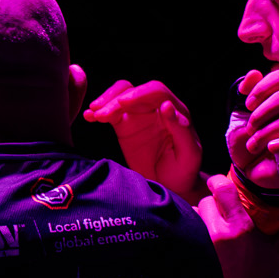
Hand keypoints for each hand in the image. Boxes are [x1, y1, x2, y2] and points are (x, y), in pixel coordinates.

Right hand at [83, 79, 202, 201]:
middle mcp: (156, 108)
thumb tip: (166, 106)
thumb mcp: (189, 154)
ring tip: (93, 113)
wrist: (170, 186)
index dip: (139, 94)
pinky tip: (88, 117)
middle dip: (116, 98)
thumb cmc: (184, 171)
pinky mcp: (125, 126)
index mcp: (175, 111)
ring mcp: (139, 115)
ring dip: (105, 101)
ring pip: (120, 96)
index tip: (122, 103)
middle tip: (101, 113)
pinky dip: (98, 113)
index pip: (156, 92)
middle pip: (134, 91)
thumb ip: (181, 130)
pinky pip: (110, 113)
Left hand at [196, 171, 278, 277]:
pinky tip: (202, 237)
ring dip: (202, 216)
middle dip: (214, 203)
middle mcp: (217, 234)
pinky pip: (186, 230)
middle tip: (223, 213)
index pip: (222, 190)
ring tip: (213, 227)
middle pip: (206, 201)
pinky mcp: (190, 253)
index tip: (218, 182)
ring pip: (193, 214)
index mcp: (240, 229)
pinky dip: (192, 229)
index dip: (218, 181)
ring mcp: (201, 244)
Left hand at [227, 70, 278, 191]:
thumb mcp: (239, 117)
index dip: (262, 89)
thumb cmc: (244, 141)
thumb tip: (254, 73)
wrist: (248, 170)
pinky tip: (271, 147)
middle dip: (262, 113)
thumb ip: (246, 94)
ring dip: (267, 132)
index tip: (248, 105)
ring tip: (254, 145)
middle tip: (251, 127)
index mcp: (277, 96)